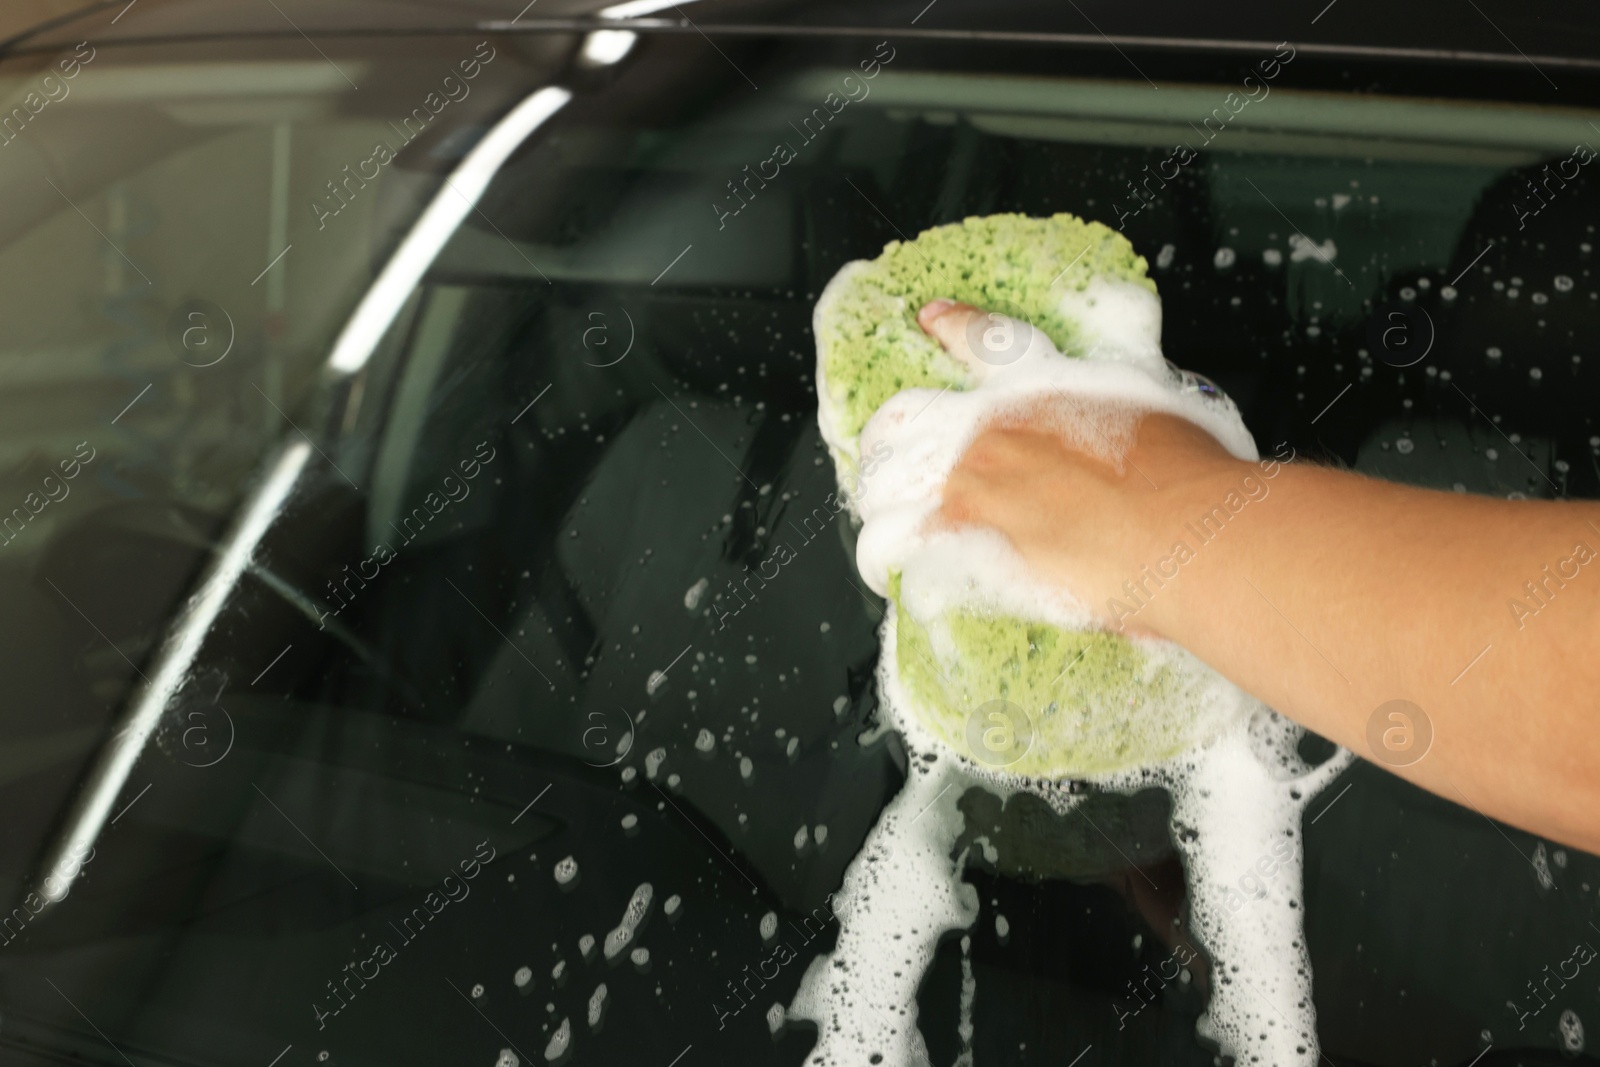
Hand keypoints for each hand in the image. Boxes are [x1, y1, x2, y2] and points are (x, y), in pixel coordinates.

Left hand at [913, 299, 1245, 634]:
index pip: (985, 341)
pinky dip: (885, 559)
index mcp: (1041, 384)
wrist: (1184, 534)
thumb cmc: (1190, 474)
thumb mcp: (1166, 403)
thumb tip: (1139, 407)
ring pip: (885, 486)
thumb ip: (1133, 397)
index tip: (931, 318)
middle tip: (889, 455)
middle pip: (905, 420)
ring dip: (879, 501)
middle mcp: (993, 430)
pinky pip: (893, 548)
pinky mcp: (962, 546)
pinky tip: (888, 570)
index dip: (954, 325)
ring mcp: (971, 489)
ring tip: (883, 521)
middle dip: (890, 437)